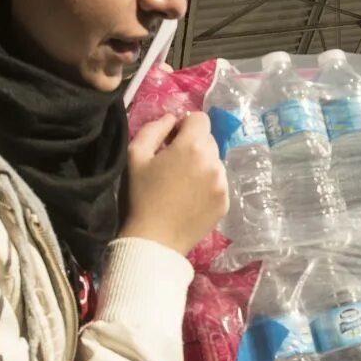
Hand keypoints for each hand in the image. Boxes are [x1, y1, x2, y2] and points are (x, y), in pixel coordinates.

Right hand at [120, 112, 227, 256]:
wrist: (153, 241)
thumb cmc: (139, 196)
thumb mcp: (135, 155)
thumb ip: (154, 129)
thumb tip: (171, 119)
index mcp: (192, 146)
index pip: (200, 118)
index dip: (184, 125)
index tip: (171, 141)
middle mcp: (214, 162)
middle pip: (209, 140)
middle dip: (193, 145)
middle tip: (173, 164)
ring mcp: (222, 184)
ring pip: (215, 161)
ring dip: (202, 165)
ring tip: (182, 184)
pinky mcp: (225, 202)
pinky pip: (219, 182)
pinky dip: (207, 185)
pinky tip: (190, 198)